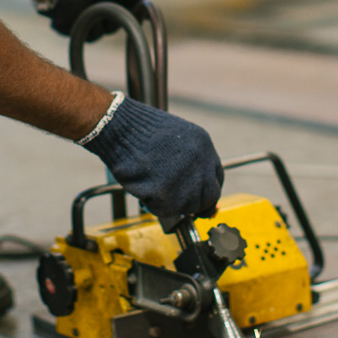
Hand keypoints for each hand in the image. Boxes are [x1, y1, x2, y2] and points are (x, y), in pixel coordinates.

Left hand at [41, 0, 153, 39]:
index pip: (132, 4)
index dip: (136, 6)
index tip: (138, 6)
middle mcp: (101, 4)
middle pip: (123, 20)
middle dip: (122, 14)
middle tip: (114, 4)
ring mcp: (89, 16)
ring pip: (109, 30)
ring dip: (105, 19)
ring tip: (94, 5)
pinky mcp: (76, 28)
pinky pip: (92, 36)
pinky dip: (91, 26)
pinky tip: (83, 14)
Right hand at [79, 96, 223, 224]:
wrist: (120, 127)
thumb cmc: (140, 130)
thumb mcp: (176, 137)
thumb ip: (190, 161)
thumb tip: (195, 187)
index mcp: (204, 146)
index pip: (216, 178)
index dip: (207, 191)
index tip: (202, 200)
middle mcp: (201, 163)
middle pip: (209, 196)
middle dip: (196, 204)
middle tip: (180, 204)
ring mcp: (187, 179)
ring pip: (187, 206)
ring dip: (172, 203)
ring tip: (154, 187)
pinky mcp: (168, 194)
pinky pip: (164, 209)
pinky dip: (153, 204)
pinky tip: (144, 188)